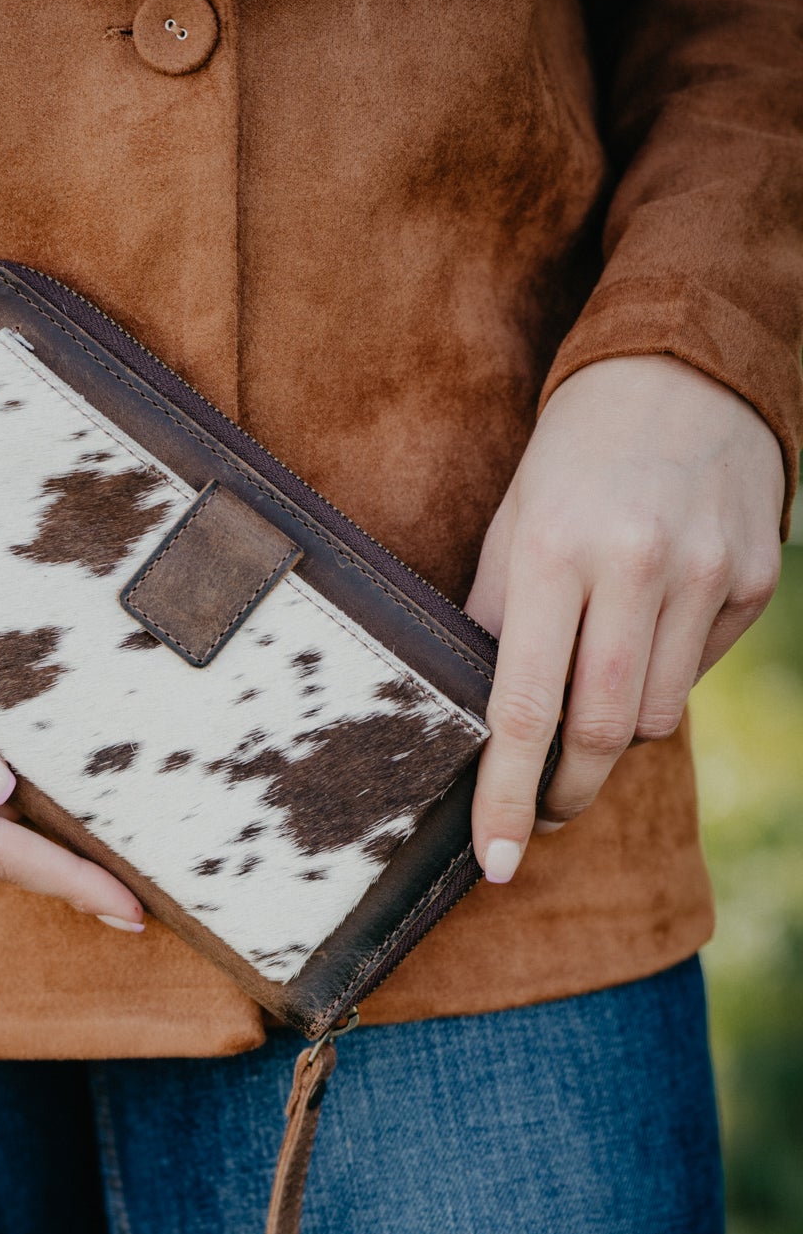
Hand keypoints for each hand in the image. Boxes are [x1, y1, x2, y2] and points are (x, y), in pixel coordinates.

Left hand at [464, 355, 783, 882]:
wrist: (679, 373)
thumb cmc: (571, 464)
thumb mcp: (512, 528)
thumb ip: (496, 624)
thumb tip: (480, 730)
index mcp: (553, 552)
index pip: (524, 707)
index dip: (507, 795)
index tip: (495, 861)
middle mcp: (634, 565)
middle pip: (599, 732)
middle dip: (565, 791)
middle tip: (544, 811)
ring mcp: (704, 572)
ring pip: (654, 716)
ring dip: (616, 733)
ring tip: (594, 695)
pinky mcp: (753, 578)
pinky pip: (698, 672)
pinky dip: (664, 677)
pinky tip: (649, 628)